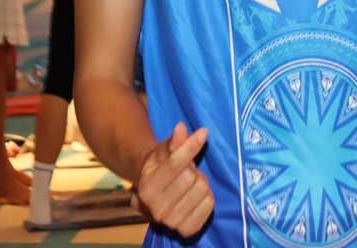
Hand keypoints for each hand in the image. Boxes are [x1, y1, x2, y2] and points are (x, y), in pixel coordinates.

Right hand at [133, 123, 213, 237]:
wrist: (155, 198)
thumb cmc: (160, 169)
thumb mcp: (162, 154)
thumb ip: (173, 142)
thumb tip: (181, 127)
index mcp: (147, 188)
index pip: (175, 164)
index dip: (191, 145)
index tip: (203, 132)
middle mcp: (156, 209)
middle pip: (191, 177)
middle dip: (192, 169)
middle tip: (186, 170)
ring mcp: (172, 222)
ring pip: (202, 190)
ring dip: (200, 182)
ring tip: (189, 184)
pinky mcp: (187, 230)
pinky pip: (210, 204)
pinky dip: (207, 196)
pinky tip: (195, 196)